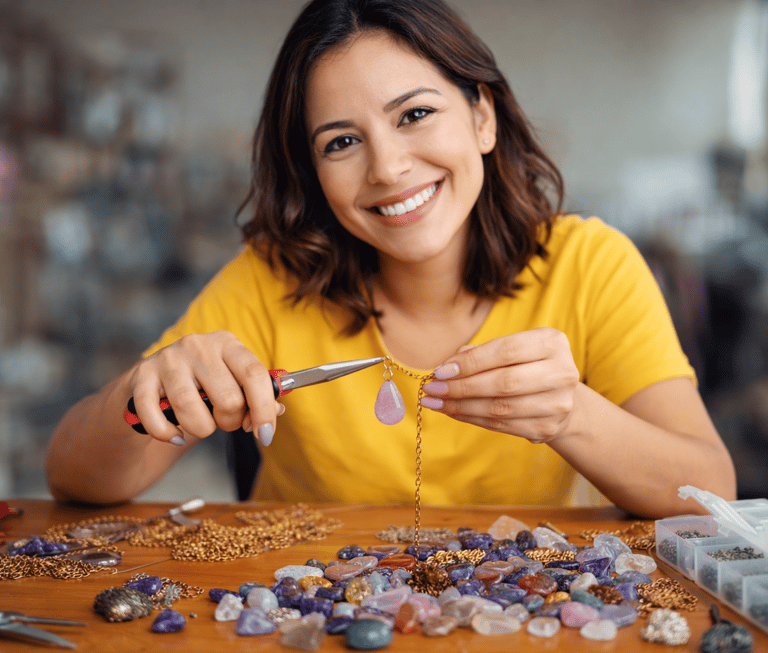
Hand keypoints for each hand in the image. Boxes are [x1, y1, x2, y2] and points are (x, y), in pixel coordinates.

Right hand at [127, 331, 280, 444]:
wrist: (154, 380)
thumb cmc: (204, 383)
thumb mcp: (233, 381)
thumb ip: (257, 396)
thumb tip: (277, 410)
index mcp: (227, 343)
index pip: (254, 375)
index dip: (264, 409)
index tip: (266, 435)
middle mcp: (198, 345)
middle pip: (228, 398)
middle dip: (230, 422)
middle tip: (224, 420)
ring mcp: (168, 359)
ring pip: (191, 410)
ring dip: (201, 429)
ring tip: (200, 423)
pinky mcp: (142, 376)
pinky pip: (155, 416)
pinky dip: (167, 433)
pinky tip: (175, 435)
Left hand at [420, 327, 579, 442]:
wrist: (558, 396)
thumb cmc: (525, 365)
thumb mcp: (511, 349)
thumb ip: (480, 353)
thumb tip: (445, 367)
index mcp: (551, 342)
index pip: (506, 351)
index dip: (471, 362)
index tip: (441, 371)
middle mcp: (562, 372)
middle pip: (504, 382)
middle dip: (462, 387)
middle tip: (432, 389)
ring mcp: (558, 403)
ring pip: (501, 408)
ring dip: (461, 406)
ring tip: (435, 402)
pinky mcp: (548, 427)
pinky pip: (502, 425)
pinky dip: (472, 419)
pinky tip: (453, 412)